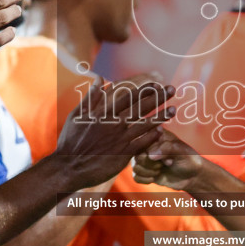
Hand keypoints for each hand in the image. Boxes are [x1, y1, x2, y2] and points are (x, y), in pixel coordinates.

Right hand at [54, 74, 172, 190]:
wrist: (69, 167)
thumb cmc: (71, 140)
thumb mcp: (77, 115)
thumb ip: (91, 97)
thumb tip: (100, 78)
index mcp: (104, 112)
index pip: (129, 96)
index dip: (145, 89)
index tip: (156, 83)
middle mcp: (114, 124)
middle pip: (141, 107)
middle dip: (159, 97)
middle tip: (173, 89)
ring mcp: (120, 139)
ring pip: (145, 124)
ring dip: (161, 116)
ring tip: (174, 109)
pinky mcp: (122, 155)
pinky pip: (141, 144)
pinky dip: (152, 137)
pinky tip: (161, 131)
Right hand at [131, 131, 204, 190]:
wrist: (191, 176)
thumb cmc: (188, 159)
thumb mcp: (181, 151)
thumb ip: (167, 149)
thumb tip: (150, 156)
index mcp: (155, 134)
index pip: (143, 141)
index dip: (154, 152)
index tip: (170, 157)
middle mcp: (146, 145)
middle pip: (137, 155)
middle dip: (152, 163)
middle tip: (167, 164)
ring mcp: (144, 158)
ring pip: (135, 166)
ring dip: (149, 172)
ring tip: (160, 170)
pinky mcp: (143, 171)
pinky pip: (135, 176)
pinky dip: (145, 179)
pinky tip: (155, 178)